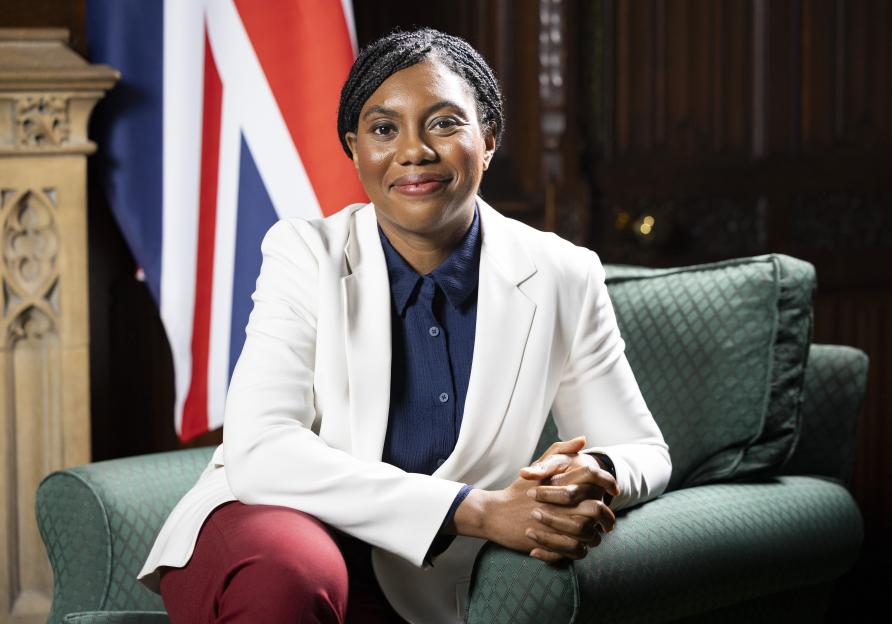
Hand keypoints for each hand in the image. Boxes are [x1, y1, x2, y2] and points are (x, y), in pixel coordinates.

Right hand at [449, 438, 603, 560]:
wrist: (494, 513)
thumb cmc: (518, 490)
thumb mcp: (539, 466)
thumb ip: (561, 451)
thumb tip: (583, 440)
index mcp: (560, 482)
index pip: (594, 478)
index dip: (608, 483)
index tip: (614, 491)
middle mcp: (561, 502)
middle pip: (597, 508)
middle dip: (608, 517)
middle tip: (608, 522)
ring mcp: (556, 523)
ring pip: (590, 534)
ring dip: (596, 537)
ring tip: (596, 536)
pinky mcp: (550, 542)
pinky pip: (576, 551)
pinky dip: (582, 550)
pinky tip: (581, 546)